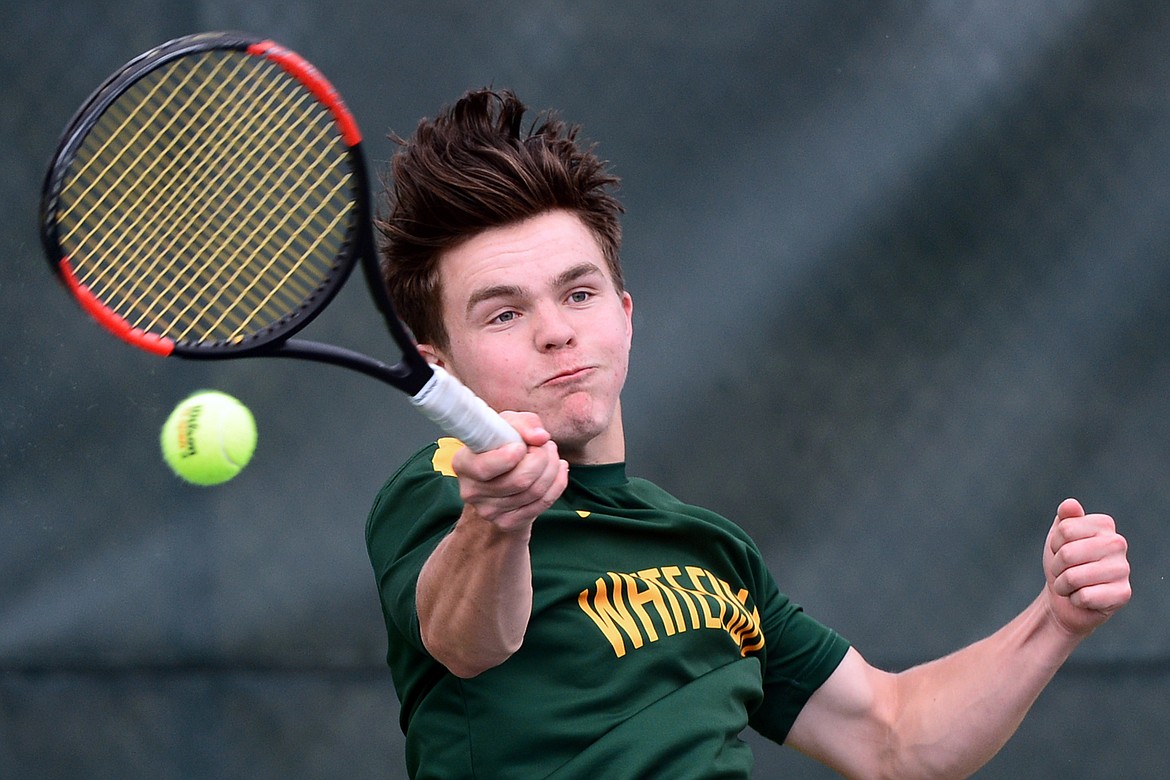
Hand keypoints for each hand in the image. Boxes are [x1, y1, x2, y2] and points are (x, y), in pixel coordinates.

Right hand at [451, 411, 568, 531]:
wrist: (501, 477)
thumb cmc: (502, 444)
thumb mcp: (508, 424)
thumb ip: (524, 423)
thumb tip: (540, 437)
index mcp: (463, 463)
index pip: (484, 468)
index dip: (508, 457)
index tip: (521, 446)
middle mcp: (471, 491)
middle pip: (520, 480)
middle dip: (542, 457)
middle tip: (546, 445)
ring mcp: (489, 511)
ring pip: (536, 491)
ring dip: (553, 467)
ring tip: (551, 454)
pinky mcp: (507, 523)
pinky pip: (544, 503)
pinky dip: (558, 483)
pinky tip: (558, 469)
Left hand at [1043, 498, 1130, 635]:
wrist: (1067, 598)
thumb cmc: (1064, 564)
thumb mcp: (1058, 537)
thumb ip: (1064, 518)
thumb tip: (1070, 504)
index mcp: (1104, 524)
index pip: (1065, 529)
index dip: (1055, 544)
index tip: (1061, 550)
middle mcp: (1118, 544)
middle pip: (1067, 554)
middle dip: (1056, 567)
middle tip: (1064, 571)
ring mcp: (1123, 569)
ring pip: (1073, 577)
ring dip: (1063, 585)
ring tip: (1072, 585)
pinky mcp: (1123, 593)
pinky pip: (1084, 596)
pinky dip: (1075, 600)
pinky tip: (1083, 598)